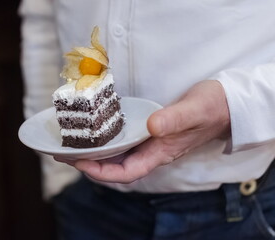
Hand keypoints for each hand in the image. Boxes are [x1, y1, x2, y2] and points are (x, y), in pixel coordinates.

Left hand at [55, 80, 230, 182]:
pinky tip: (98, 133)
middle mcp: (154, 150)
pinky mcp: (152, 131)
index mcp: (162, 152)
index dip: (103, 171)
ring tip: (73, 145)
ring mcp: (152, 142)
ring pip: (119, 155)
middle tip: (64, 154)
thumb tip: (151, 127)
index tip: (80, 162)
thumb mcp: (195, 110)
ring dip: (96, 153)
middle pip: (117, 166)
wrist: (224, 105)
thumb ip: (175, 119)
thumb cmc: (212, 108)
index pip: (128, 172)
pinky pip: (126, 141)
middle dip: (90, 164)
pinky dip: (109, 140)